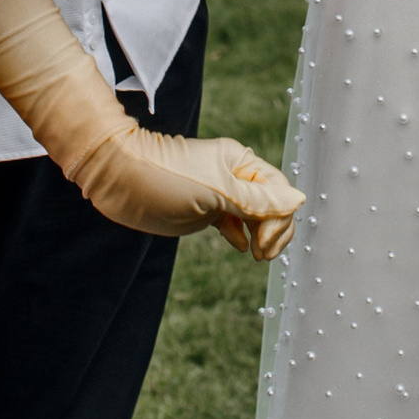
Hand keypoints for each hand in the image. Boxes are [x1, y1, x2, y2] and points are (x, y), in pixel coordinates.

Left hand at [73, 127, 306, 259]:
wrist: (119, 179)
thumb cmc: (166, 178)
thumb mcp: (216, 191)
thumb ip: (258, 199)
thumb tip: (299, 200)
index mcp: (241, 163)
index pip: (279, 192)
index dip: (280, 219)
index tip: (264, 243)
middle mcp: (233, 176)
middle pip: (270, 205)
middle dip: (273, 231)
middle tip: (261, 255)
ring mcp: (217, 193)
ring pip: (253, 216)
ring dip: (260, 236)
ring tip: (255, 256)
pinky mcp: (203, 209)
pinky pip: (233, 222)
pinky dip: (240, 234)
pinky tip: (240, 247)